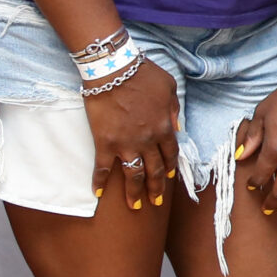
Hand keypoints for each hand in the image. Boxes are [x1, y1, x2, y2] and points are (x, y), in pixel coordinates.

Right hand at [87, 58, 179, 211]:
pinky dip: (100, 182)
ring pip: (133, 175)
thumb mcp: (169, 88)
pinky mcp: (105, 143)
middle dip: (156, 188)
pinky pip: (103, 168)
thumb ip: (174, 109)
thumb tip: (177, 127)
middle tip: (155, 202)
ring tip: (135, 206)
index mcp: (164, 127)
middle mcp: (147, 140)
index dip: (170, 167)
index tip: (169, 176)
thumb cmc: (142, 74)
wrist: (113, 69)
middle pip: (155, 170)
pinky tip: (98, 194)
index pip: (170, 154)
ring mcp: (126, 144)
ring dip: (135, 192)